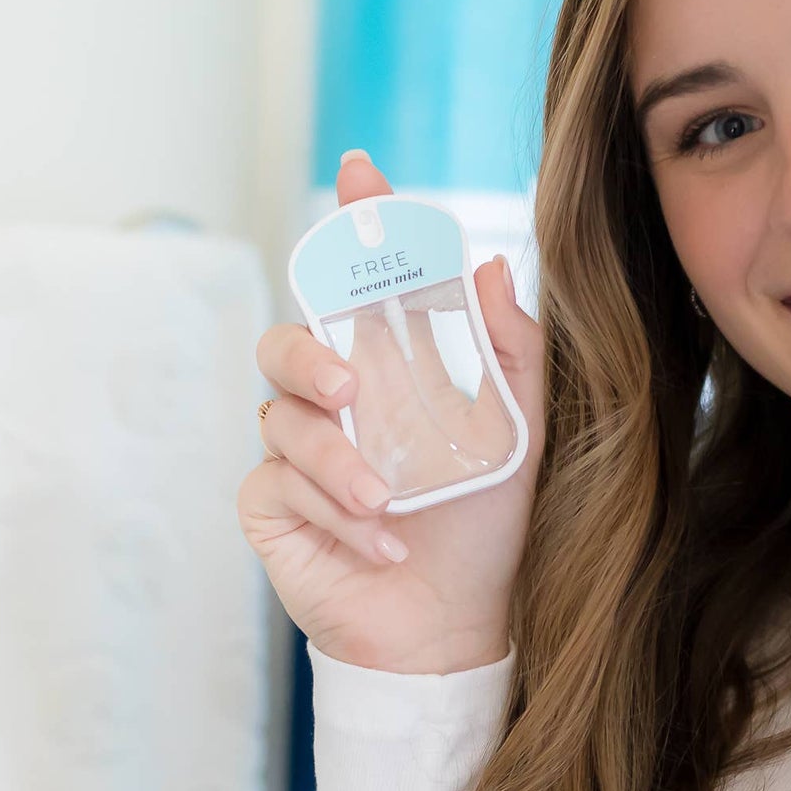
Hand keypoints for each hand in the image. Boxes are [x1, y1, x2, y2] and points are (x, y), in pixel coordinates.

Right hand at [237, 154, 544, 672]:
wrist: (457, 619)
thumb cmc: (485, 521)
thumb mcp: (517, 431)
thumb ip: (507, 349)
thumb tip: (489, 262)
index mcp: (397, 370)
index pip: (367, 284)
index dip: (360, 227)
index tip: (362, 171)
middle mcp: (341, 400)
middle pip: (289, 338)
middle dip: (311, 354)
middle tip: (351, 386)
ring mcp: (300, 449)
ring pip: (282, 417)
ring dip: (338, 461)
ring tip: (389, 501)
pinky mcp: (273, 503)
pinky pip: (276, 480)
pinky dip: (332, 508)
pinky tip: (379, 541)